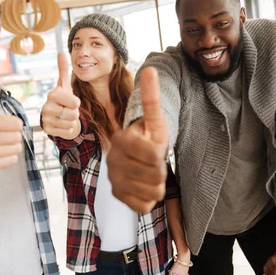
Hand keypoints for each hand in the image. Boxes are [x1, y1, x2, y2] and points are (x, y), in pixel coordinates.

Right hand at [41, 52, 80, 139]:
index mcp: (52, 95)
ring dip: (72, 121)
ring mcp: (46, 120)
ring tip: (65, 116)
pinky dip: (69, 129)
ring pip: (71, 124)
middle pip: (73, 114)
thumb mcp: (64, 85)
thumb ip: (63, 70)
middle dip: (74, 113)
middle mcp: (46, 108)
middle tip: (68, 110)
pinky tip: (63, 124)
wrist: (56, 116)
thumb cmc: (62, 99)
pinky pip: (68, 132)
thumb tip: (61, 53)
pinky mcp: (48, 131)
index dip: (76, 103)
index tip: (73, 101)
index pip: (74, 102)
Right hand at [108, 67, 167, 212]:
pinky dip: (149, 198)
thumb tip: (150, 69)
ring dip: (157, 184)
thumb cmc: (148, 136)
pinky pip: (145, 205)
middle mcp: (113, 161)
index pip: (155, 155)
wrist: (138, 157)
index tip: (155, 147)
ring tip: (150, 173)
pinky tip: (144, 186)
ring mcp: (114, 180)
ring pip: (152, 192)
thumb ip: (151, 97)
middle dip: (161, 169)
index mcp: (122, 139)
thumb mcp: (154, 118)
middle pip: (156, 175)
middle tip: (154, 163)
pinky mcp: (118, 196)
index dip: (161, 153)